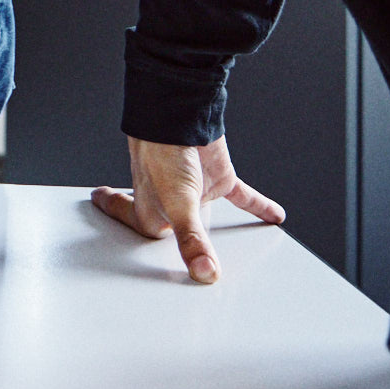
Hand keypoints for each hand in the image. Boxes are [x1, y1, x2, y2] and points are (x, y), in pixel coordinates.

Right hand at [91, 136, 284, 283]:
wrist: (182, 115)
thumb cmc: (163, 153)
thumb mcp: (178, 204)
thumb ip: (192, 240)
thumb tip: (204, 273)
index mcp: (153, 213)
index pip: (142, 236)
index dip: (132, 243)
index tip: (115, 235)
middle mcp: (172, 204)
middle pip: (175, 230)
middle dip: (174, 241)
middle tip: (176, 257)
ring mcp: (196, 190)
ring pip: (207, 216)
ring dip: (215, 230)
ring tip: (218, 248)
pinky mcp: (219, 177)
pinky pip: (241, 196)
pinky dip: (258, 205)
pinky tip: (273, 215)